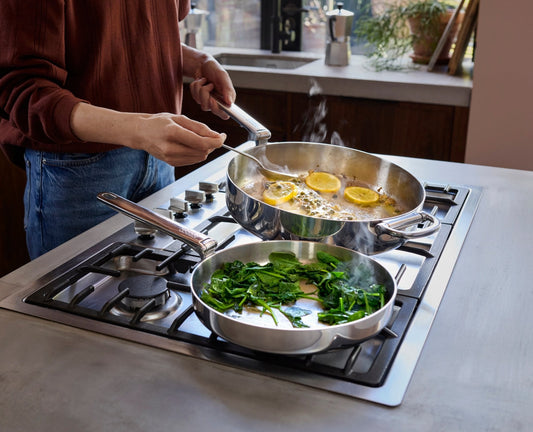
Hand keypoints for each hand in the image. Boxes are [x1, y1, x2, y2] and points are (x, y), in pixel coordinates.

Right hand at [70, 103, 226, 166]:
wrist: (139, 132)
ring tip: (198, 139)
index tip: (223, 136)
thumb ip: (199, 127)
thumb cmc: (158, 122)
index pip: (202, 143)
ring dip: (205, 150)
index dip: (217, 141)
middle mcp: (170, 147)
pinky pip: (192, 161)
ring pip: (199, 158)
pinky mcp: (171, 163)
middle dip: (211, 144)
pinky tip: (190, 145)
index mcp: (173, 132)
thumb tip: (216, 136)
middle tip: (210, 135)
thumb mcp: (179, 118)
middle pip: (203, 152)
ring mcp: (170, 157)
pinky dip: (196, 154)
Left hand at [189, 57, 235, 119]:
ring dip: (200, 88)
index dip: (217, 110)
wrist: (202, 64)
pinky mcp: (199, 98)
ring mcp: (207, 101)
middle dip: (205, 95)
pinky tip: (200, 81)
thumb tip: (230, 103)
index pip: (224, 115)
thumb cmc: (215, 69)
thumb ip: (227, 89)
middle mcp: (218, 102)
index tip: (212, 99)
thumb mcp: (223, 76)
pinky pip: (194, 95)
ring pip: (200, 102)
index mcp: (227, 99)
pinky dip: (195, 86)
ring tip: (205, 80)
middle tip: (209, 85)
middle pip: (209, 109)